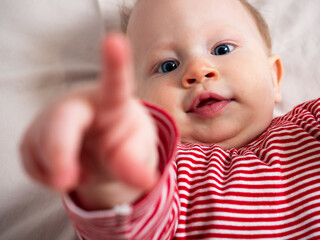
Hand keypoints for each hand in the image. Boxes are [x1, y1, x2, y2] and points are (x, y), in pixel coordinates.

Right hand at [19, 33, 158, 208]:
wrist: (98, 147)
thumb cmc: (123, 141)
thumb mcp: (137, 152)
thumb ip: (138, 163)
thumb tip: (144, 182)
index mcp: (112, 101)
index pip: (115, 82)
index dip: (114, 63)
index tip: (115, 40)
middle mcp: (78, 104)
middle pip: (62, 120)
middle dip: (59, 151)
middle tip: (65, 181)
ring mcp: (51, 120)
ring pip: (44, 151)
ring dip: (64, 174)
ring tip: (83, 168)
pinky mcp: (32, 138)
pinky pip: (34, 166)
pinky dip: (52, 178)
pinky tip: (67, 167)